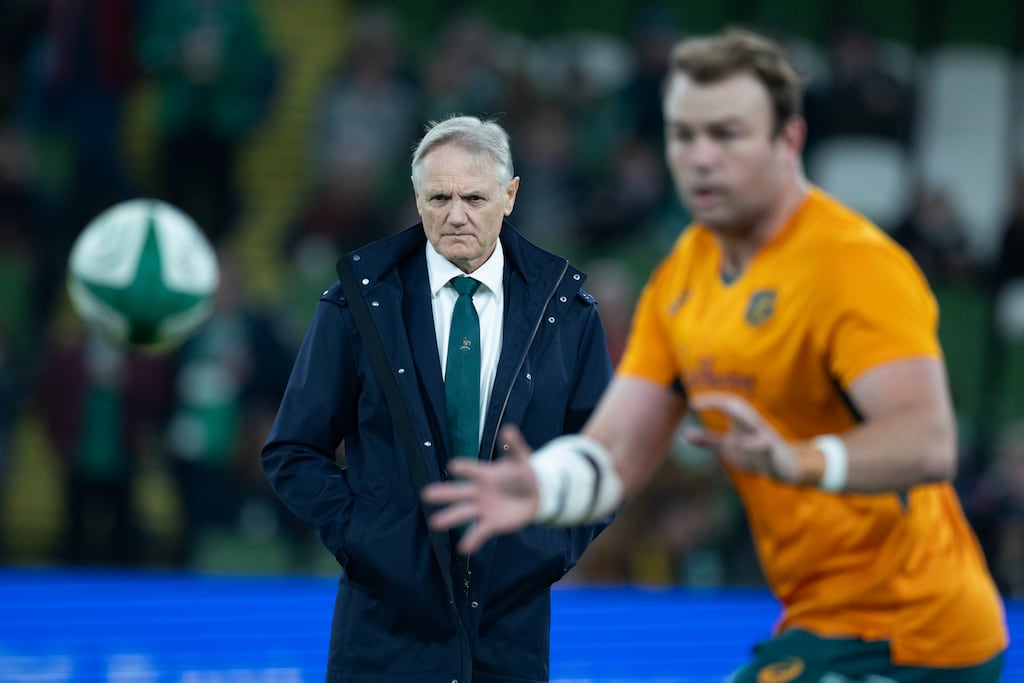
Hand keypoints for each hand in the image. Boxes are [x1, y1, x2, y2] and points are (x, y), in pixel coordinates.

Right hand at [422, 425, 540, 554]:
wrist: (536, 495)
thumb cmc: (525, 473)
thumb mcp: (521, 459)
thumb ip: (514, 447)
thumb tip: (508, 428)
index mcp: (484, 474)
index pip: (470, 469)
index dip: (463, 468)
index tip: (454, 467)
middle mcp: (478, 491)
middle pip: (458, 492)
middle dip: (443, 493)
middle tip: (426, 494)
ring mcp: (483, 508)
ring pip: (463, 513)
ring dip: (450, 518)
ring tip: (435, 523)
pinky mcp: (491, 524)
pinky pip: (479, 533)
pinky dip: (471, 540)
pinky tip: (463, 549)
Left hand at [684, 392, 800, 483]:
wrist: (785, 466)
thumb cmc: (754, 451)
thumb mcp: (728, 446)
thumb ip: (709, 439)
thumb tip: (685, 434)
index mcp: (741, 420)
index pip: (726, 404)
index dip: (710, 401)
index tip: (692, 403)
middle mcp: (752, 424)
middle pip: (738, 406)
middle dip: (718, 402)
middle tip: (697, 403)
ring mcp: (764, 436)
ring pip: (754, 424)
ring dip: (742, 419)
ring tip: (728, 416)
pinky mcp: (773, 451)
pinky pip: (766, 446)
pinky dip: (759, 445)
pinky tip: (749, 445)